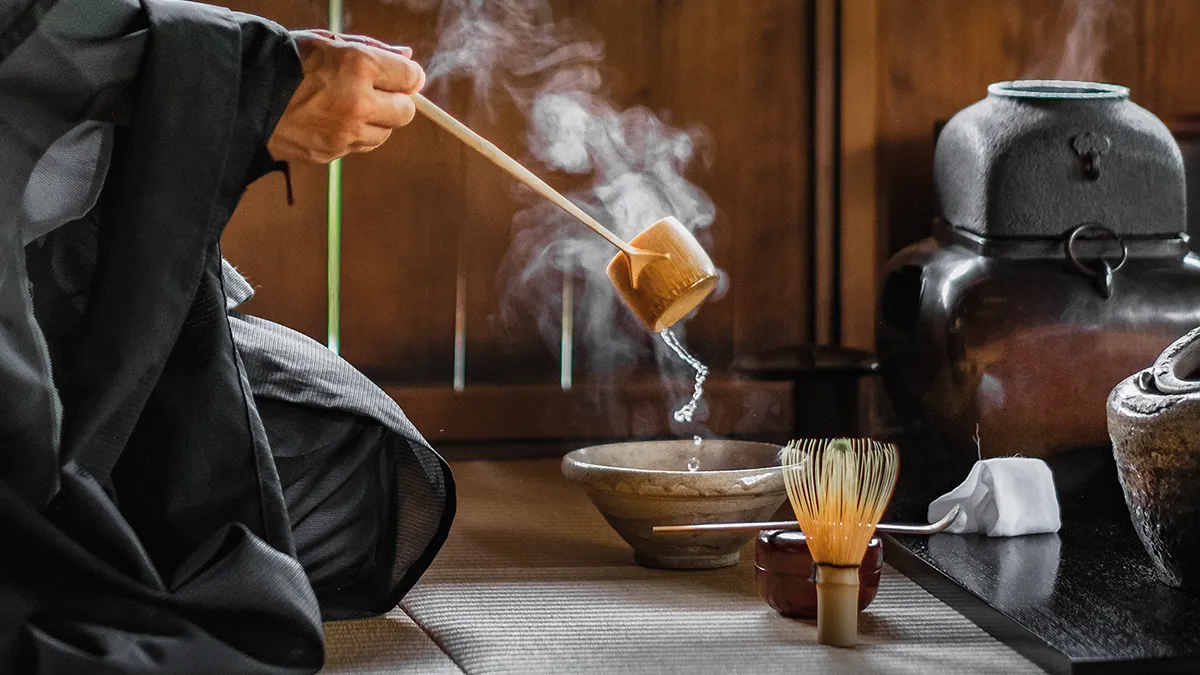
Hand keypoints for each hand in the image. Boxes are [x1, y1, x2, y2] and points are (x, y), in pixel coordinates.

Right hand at [267, 30, 425, 163]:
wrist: (242, 94)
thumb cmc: (286, 60)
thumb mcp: (328, 42)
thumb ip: (373, 49)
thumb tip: (407, 56)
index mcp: (359, 66)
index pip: (411, 77)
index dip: (407, 76)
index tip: (399, 75)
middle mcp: (357, 102)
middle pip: (406, 112)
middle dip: (396, 102)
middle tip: (374, 92)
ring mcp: (345, 132)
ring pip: (384, 133)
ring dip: (375, 121)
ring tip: (344, 105)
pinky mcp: (332, 153)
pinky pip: (359, 146)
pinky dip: (354, 135)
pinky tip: (331, 119)